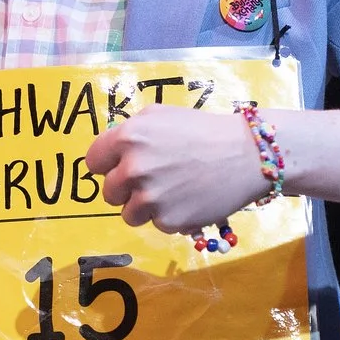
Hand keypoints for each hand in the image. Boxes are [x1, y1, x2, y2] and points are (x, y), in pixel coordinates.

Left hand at [83, 107, 268, 234]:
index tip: (120, 166)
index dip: (107, 164)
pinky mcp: (169, 221)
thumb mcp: (160, 115)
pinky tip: (188, 199)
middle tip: (153, 180)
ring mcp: (151, 198)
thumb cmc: (202, 130)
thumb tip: (111, 153)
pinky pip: (156, 224)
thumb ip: (130, 133)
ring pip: (128, 214)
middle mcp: (134, 168)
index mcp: (129, 137)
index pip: (93, 161)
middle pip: (109, 192)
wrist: (245, 155)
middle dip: (126, 188)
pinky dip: (169, 216)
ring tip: (172, 191)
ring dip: (145, 207)